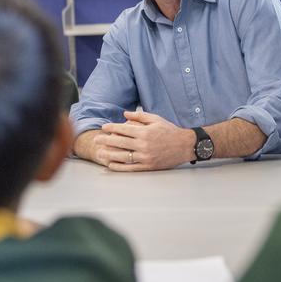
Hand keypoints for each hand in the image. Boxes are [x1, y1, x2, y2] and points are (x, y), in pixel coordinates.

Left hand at [75, 112, 195, 171]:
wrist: (185, 146)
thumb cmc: (170, 131)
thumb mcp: (156, 119)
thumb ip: (140, 116)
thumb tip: (125, 114)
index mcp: (145, 132)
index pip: (123, 129)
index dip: (111, 128)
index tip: (103, 127)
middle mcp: (144, 145)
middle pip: (119, 143)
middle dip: (106, 140)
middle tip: (96, 140)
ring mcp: (145, 156)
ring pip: (122, 156)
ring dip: (109, 154)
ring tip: (100, 153)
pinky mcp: (148, 166)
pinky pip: (130, 167)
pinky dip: (119, 167)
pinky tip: (111, 165)